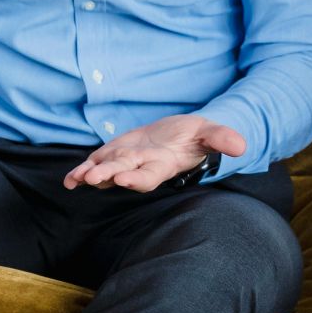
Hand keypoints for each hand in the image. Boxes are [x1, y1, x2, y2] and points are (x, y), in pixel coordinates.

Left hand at [63, 113, 246, 192]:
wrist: (179, 133)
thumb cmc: (196, 136)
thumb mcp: (209, 133)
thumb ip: (221, 139)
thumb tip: (241, 146)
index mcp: (163, 164)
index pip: (149, 176)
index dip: (137, 179)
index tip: (125, 180)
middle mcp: (142, 167)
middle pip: (123, 174)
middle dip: (109, 175)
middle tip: (94, 177)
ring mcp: (126, 162)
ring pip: (106, 171)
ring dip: (91, 175)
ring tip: (77, 178)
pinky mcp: (114, 154)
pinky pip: (96, 163)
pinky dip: (82, 171)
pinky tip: (70, 179)